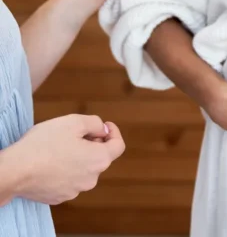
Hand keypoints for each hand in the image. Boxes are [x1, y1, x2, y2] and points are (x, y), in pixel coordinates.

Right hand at [2, 115, 125, 205]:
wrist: (15, 171)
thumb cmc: (44, 144)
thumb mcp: (73, 122)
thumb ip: (94, 123)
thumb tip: (103, 130)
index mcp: (99, 159)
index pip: (119, 146)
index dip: (114, 133)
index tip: (104, 126)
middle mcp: (92, 178)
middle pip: (100, 158)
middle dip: (93, 144)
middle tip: (76, 135)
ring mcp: (76, 190)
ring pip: (84, 170)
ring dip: (79, 159)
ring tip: (59, 149)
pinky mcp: (60, 197)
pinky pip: (69, 181)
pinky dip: (65, 171)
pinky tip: (50, 163)